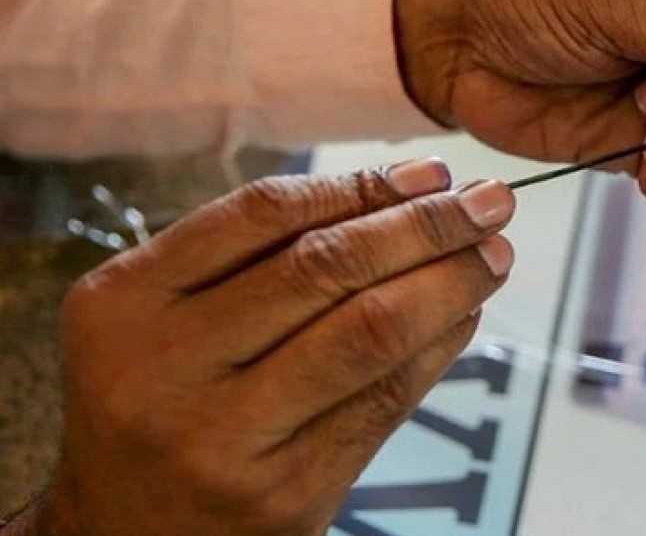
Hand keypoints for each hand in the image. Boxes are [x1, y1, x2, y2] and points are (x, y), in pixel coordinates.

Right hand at [20, 159, 513, 535]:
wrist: (130, 534)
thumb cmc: (162, 403)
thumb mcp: (166, 319)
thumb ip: (258, 257)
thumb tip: (411, 194)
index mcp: (123, 302)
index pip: (264, 214)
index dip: (362, 186)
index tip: (432, 174)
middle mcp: (165, 368)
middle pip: (327, 267)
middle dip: (426, 226)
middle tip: (489, 204)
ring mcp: (226, 437)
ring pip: (369, 331)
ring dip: (449, 284)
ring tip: (493, 256)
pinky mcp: (286, 493)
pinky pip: (385, 400)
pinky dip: (438, 348)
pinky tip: (464, 318)